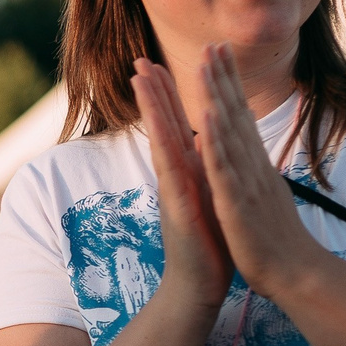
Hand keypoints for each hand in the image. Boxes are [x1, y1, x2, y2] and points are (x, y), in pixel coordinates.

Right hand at [130, 58, 232, 308]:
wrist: (199, 286)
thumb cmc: (206, 245)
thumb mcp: (206, 199)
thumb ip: (201, 174)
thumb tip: (203, 153)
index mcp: (186, 171)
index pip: (174, 124)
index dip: (167, 94)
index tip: (160, 64)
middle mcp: (175, 175)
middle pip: (161, 124)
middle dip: (151, 91)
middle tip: (139, 59)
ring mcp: (174, 188)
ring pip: (161, 138)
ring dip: (152, 107)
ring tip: (140, 77)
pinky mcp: (179, 205)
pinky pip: (175, 169)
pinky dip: (172, 143)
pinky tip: (170, 121)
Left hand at [190, 44, 326, 296]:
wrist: (297, 274)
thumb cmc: (278, 239)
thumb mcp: (264, 196)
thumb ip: (258, 171)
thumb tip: (255, 153)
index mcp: (255, 165)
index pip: (241, 117)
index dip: (229, 84)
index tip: (218, 54)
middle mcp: (254, 166)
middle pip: (237, 114)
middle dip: (222, 78)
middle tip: (212, 42)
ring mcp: (248, 182)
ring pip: (230, 133)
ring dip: (217, 97)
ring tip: (205, 65)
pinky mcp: (239, 204)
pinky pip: (225, 170)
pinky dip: (216, 144)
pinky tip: (207, 120)